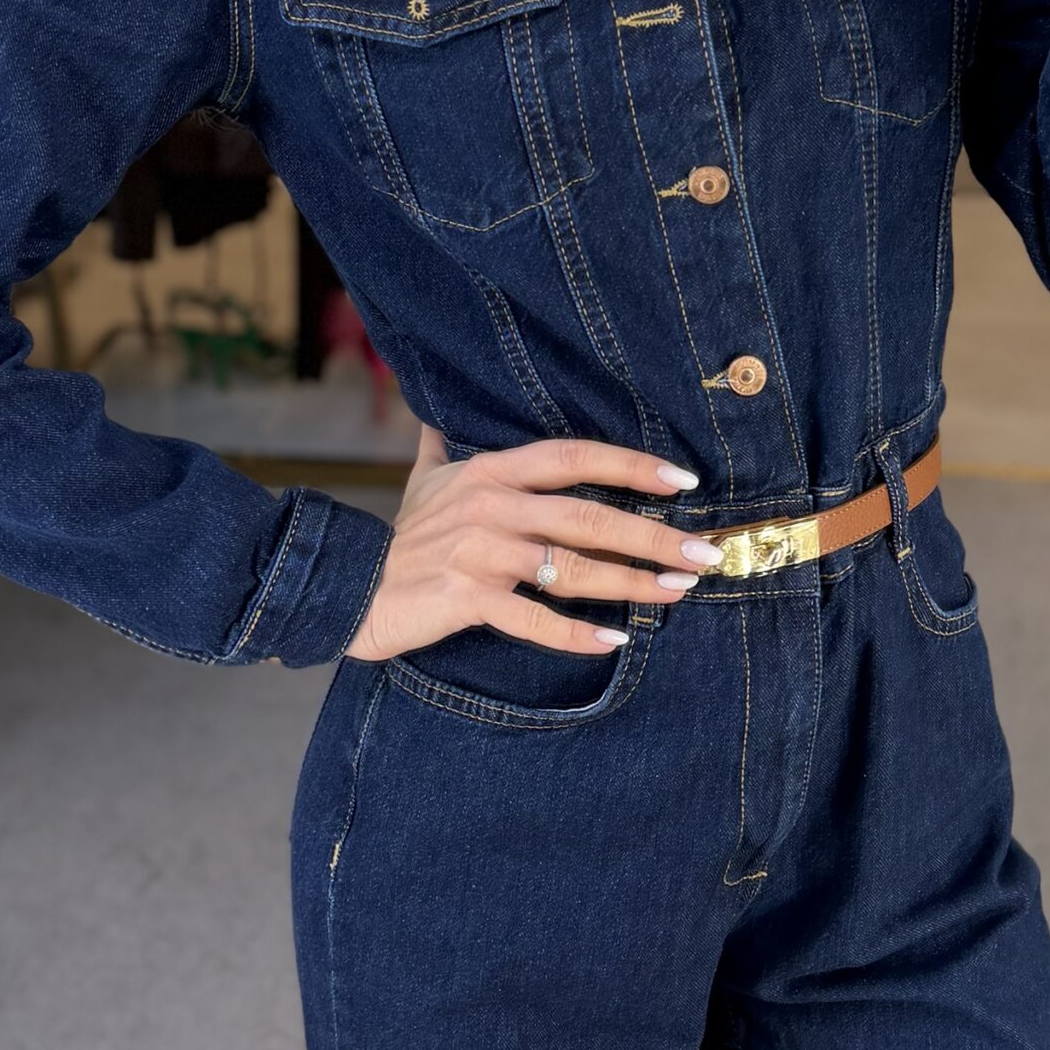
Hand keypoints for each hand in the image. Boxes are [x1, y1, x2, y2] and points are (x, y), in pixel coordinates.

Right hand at [341, 424, 717, 661]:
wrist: (345, 585)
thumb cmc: (398, 536)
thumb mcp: (424, 480)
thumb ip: (443, 443)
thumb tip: (440, 409)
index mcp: (490, 472)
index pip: (574, 456)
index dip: (631, 466)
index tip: (683, 481)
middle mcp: (491, 506)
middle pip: (588, 515)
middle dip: (652, 535)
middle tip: (704, 552)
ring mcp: (479, 553)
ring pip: (571, 567)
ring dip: (631, 582)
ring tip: (678, 592)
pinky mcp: (465, 598)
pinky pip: (533, 619)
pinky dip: (576, 633)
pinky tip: (615, 640)